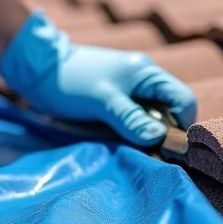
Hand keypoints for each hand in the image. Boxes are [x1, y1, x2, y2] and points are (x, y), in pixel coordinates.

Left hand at [0, 11, 196, 145]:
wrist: (38, 71)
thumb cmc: (70, 82)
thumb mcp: (102, 101)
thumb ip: (131, 119)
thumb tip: (159, 137)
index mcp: (147, 73)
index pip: (184, 100)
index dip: (182, 125)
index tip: (167, 148)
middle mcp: (144, 80)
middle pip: (171, 111)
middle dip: (164, 132)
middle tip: (149, 152)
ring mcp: (131, 90)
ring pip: (153, 117)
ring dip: (147, 134)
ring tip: (134, 148)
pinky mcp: (117, 100)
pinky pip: (136, 118)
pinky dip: (133, 131)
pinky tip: (122, 141)